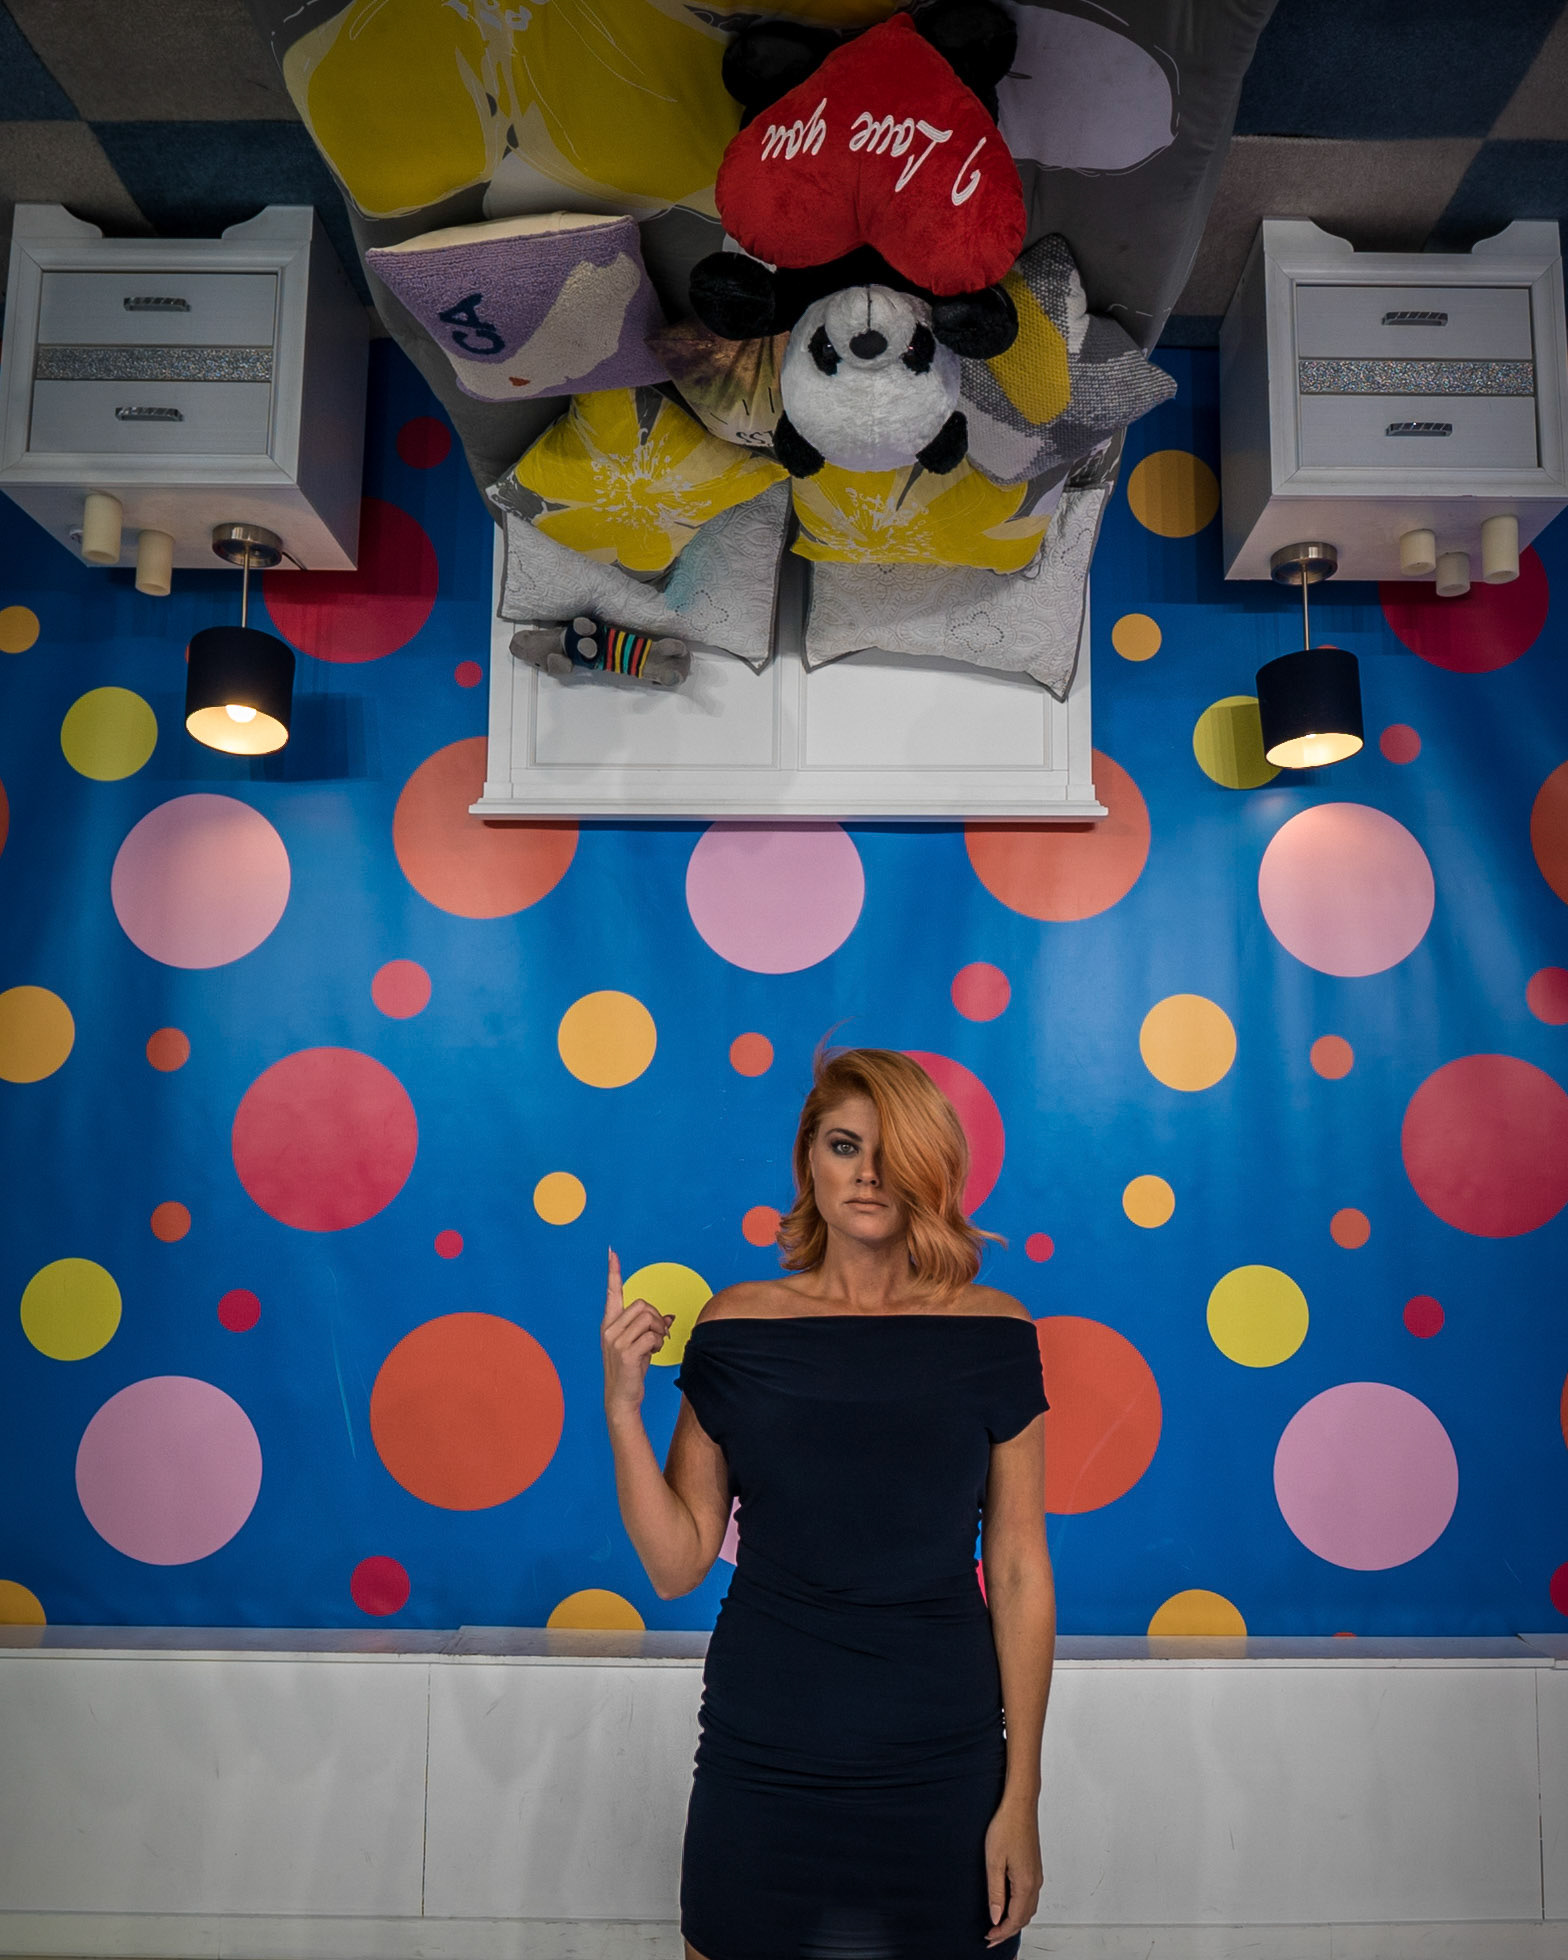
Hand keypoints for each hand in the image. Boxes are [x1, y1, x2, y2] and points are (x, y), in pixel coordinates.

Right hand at [601, 1248, 673, 1415]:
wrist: (621, 1397)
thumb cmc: (631, 1370)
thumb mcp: (638, 1345)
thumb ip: (647, 1328)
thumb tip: (668, 1318)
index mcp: (609, 1324)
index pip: (612, 1292)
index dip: (613, 1271)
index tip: (612, 1252)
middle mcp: (609, 1329)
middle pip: (643, 1305)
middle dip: (657, 1318)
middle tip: (659, 1335)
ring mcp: (615, 1340)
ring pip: (649, 1318)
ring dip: (659, 1331)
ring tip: (655, 1345)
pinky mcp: (625, 1352)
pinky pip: (651, 1335)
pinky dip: (658, 1343)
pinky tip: (652, 1353)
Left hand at [983, 1795, 1041, 1946]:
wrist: (1020, 1806)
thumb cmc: (1006, 1827)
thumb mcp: (994, 1861)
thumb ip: (995, 1892)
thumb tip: (995, 1916)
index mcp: (1025, 1883)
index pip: (1015, 1919)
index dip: (1001, 1932)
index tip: (988, 1938)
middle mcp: (1035, 1882)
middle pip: (1024, 1918)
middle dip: (1008, 1930)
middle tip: (991, 1937)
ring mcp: (1037, 1875)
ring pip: (1029, 1908)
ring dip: (1014, 1920)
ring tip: (997, 1925)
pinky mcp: (1034, 1868)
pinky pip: (1029, 1897)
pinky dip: (1020, 1908)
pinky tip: (1008, 1905)